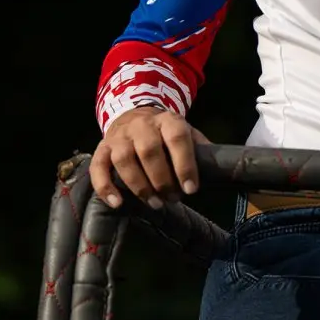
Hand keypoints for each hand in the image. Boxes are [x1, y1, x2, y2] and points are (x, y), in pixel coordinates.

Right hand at [89, 106, 209, 209]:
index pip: (177, 138)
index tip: (191, 189)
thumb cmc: (166, 134)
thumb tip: (220, 170)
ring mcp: (120, 136)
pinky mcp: (102, 148)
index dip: (185, 164)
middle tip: (172, 199)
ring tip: (153, 203)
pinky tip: (117, 203)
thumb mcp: (186, 133)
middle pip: (149, 150)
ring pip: (124, 158)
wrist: (134, 116)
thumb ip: (200, 149)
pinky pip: (98, 166)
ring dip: (139, 185)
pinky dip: (105, 187)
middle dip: (162, 179)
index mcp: (167, 120)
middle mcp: (142, 125)